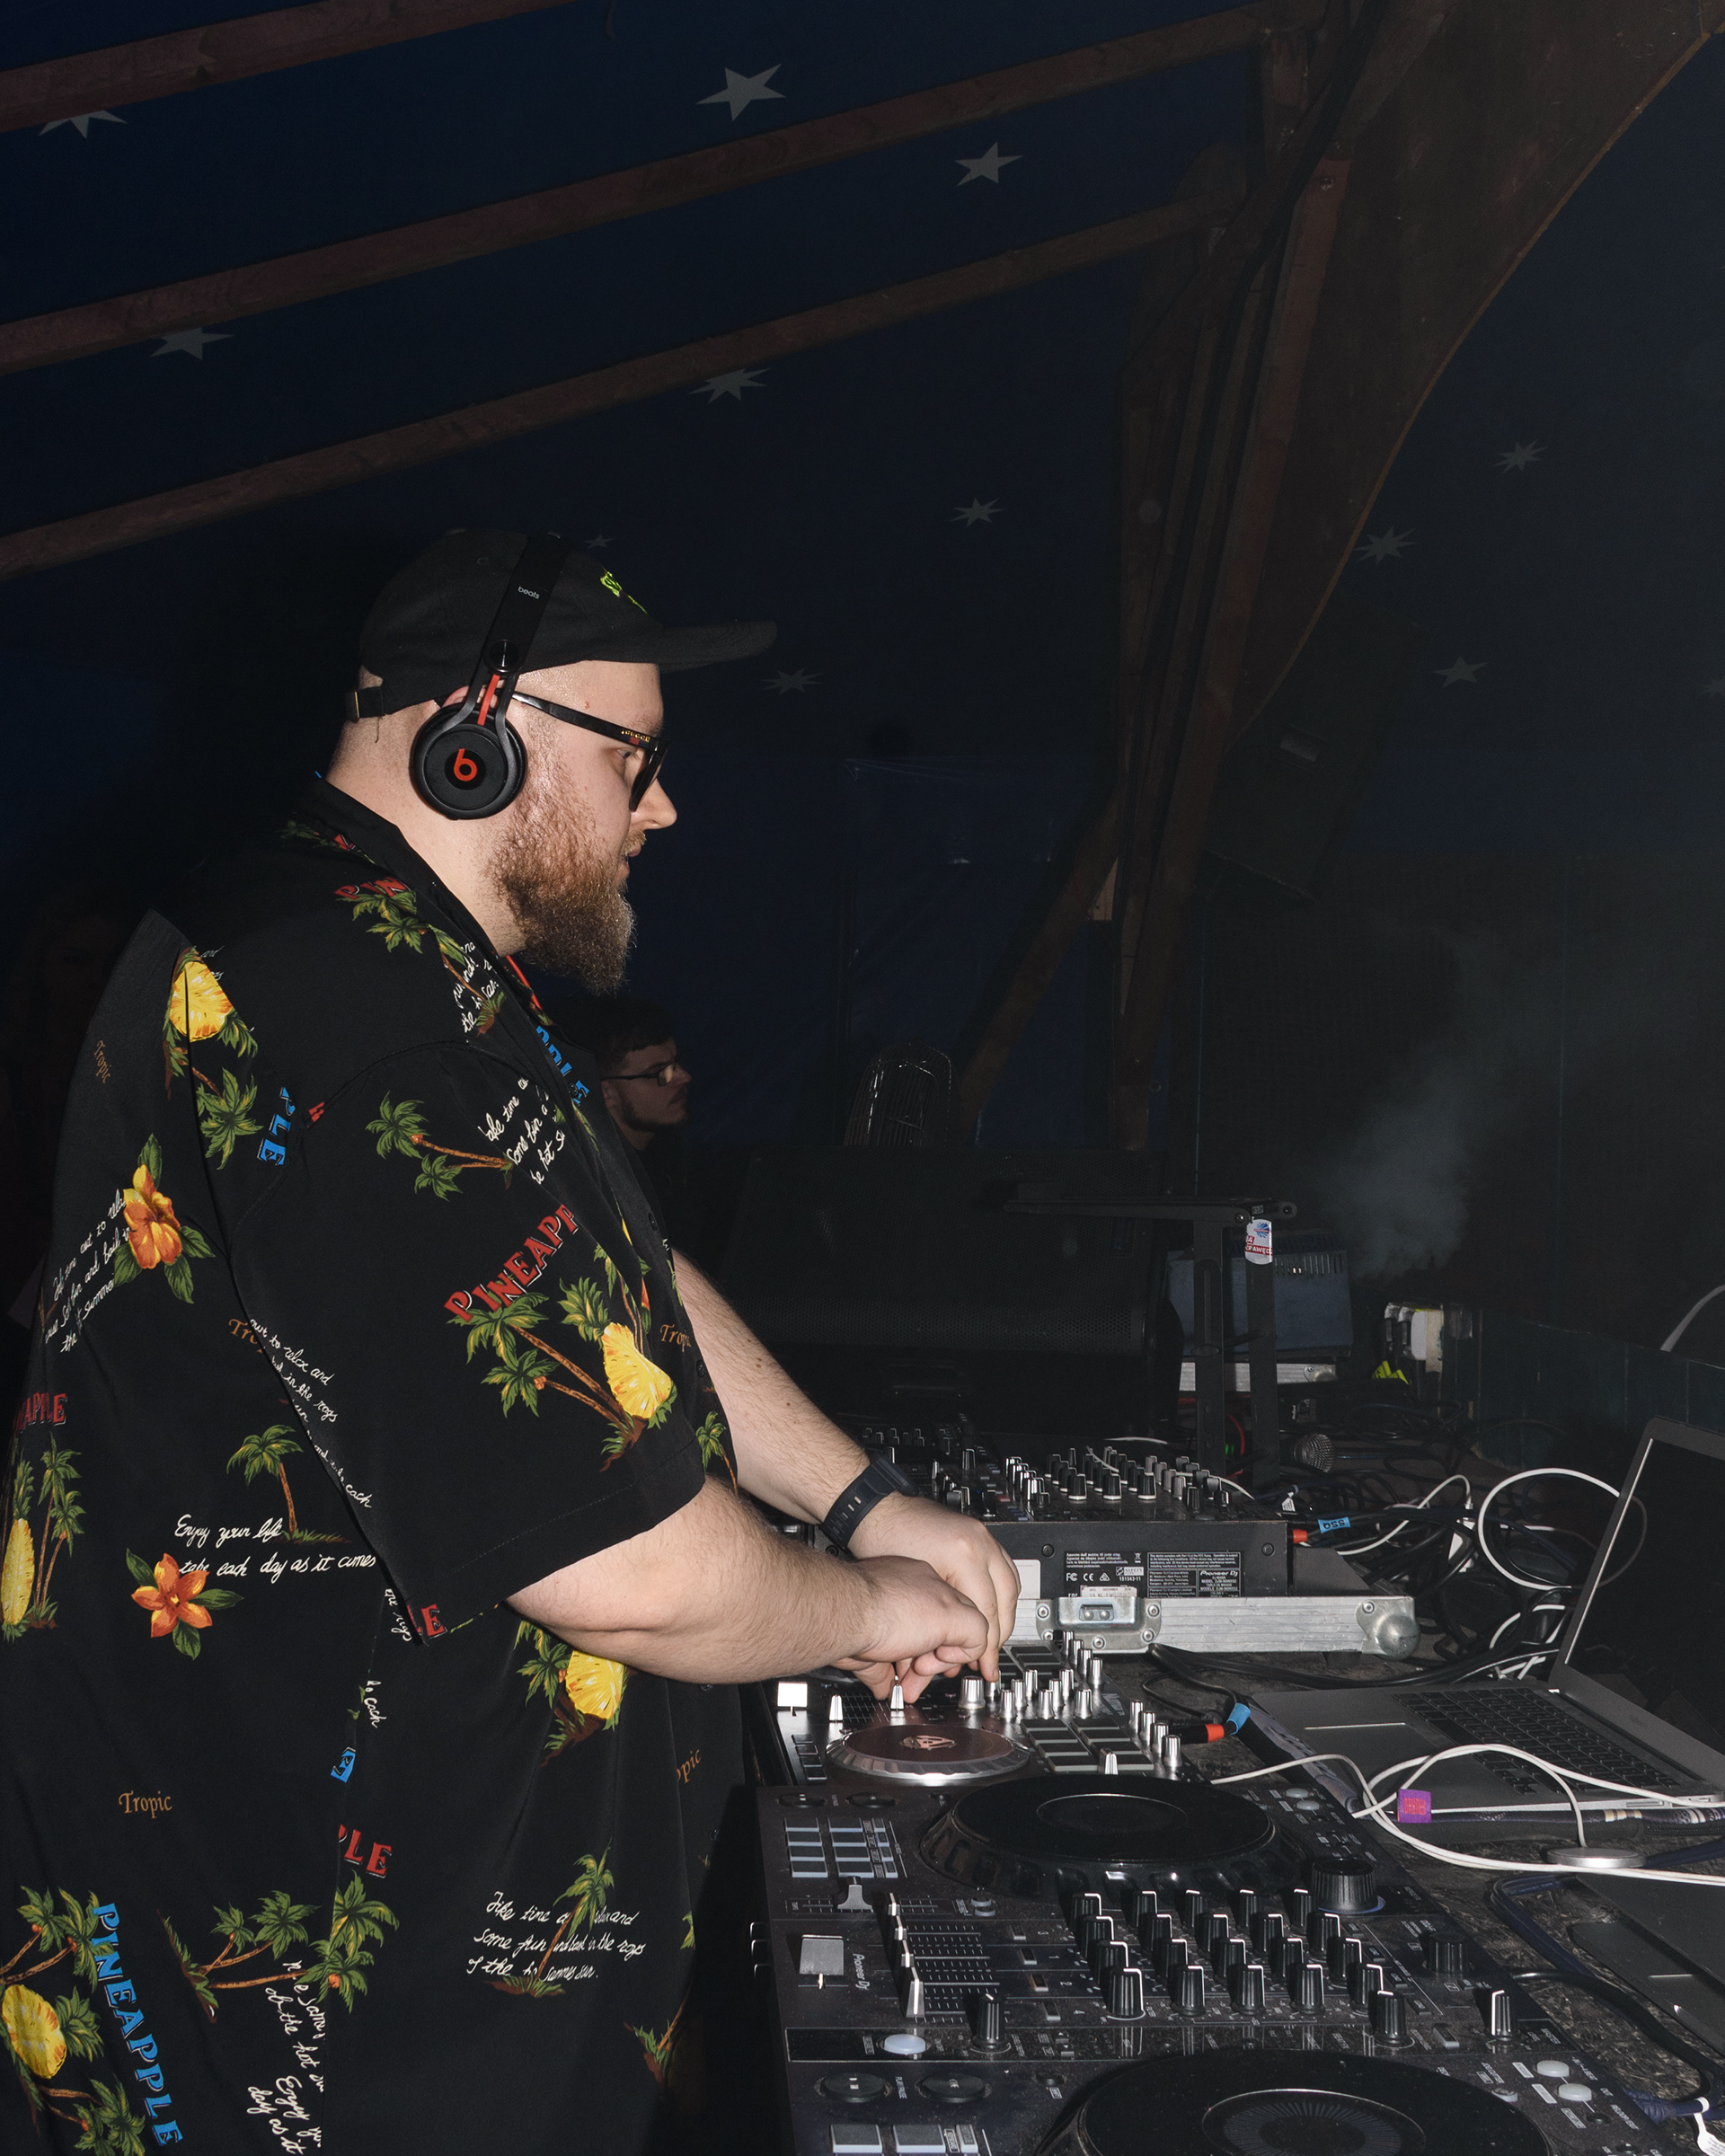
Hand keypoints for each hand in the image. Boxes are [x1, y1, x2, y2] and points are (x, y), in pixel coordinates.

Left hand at [847, 1494, 1020, 1682]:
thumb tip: (948, 1657)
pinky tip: (991, 1608)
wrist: (877, 1511)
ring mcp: (981, 1535)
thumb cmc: (883, 1544)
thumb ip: (938, 1625)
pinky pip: (1004, 1566)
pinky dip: (1001, 1592)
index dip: (986, 1646)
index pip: (987, 1612)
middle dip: (999, 1634)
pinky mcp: (978, 1532)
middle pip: (1005, 1600)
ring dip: (1004, 1614)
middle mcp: (978, 1543)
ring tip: (992, 1637)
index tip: (985, 1666)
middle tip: (989, 1657)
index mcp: (964, 1556)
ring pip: (1010, 1583)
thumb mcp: (912, 1593)